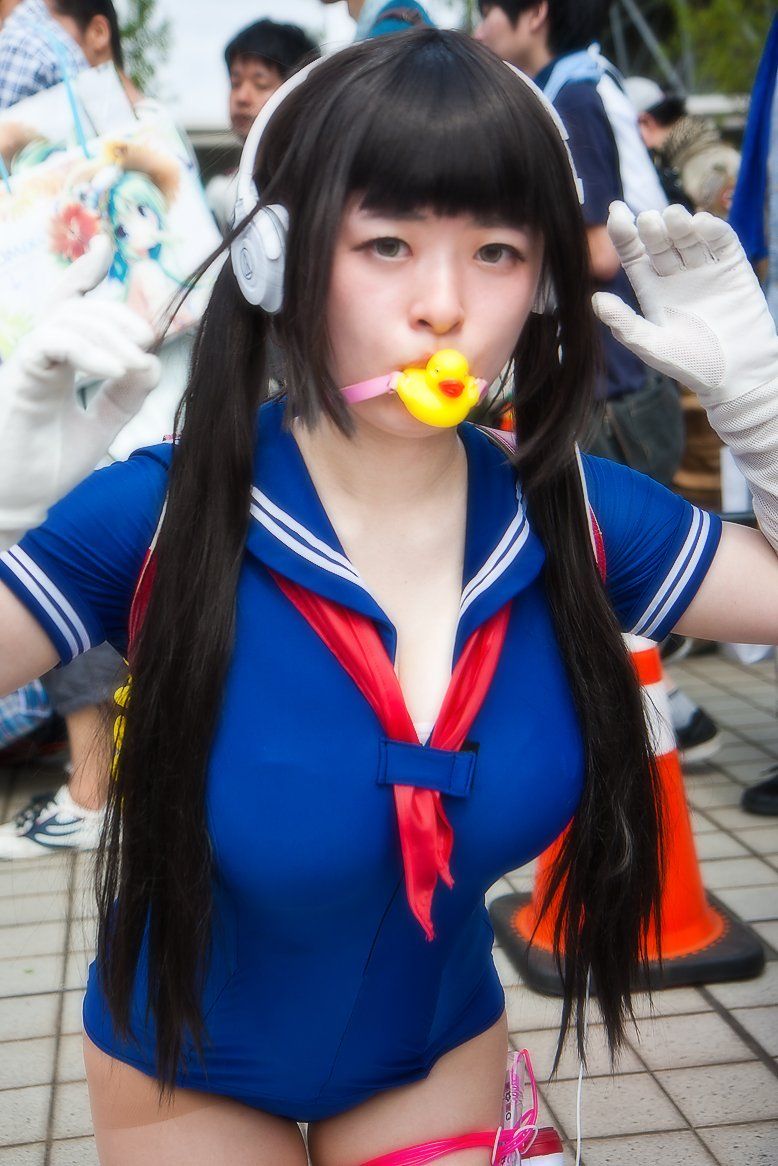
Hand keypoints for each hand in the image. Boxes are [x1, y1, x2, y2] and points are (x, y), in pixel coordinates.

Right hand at [0, 236, 160, 547]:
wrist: (18, 502)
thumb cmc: (50, 466)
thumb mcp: (102, 425)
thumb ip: (126, 394)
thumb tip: (152, 361)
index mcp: (58, 363)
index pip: (69, 307)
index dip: (85, 273)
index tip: (105, 245)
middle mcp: (41, 357)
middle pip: (76, 307)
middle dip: (115, 314)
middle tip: (144, 339)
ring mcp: (28, 364)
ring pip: (67, 320)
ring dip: (109, 334)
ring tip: (133, 364)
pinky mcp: (21, 379)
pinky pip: (52, 344)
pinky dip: (88, 351)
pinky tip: (115, 369)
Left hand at [592, 202, 777, 404]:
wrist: (737, 374)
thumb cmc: (692, 365)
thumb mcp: (653, 346)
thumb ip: (625, 324)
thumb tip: (595, 300)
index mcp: (651, 288)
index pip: (633, 252)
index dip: (623, 231)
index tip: (616, 211)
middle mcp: (674, 274)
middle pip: (659, 240)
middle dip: (653, 227)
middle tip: (649, 221)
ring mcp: (703, 268)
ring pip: (688, 235)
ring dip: (680, 222)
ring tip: (674, 217)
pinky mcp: (732, 266)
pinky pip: (721, 241)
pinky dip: (712, 229)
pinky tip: (701, 224)